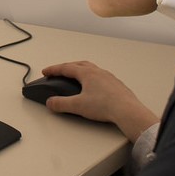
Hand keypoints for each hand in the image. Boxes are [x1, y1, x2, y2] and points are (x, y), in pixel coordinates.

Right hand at [42, 61, 158, 141]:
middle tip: (60, 71)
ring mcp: (109, 78)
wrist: (128, 111)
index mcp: (87, 73)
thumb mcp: (77, 106)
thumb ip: (61, 104)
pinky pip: (102, 76)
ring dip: (81, 70)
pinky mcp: (117, 85)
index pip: (66, 68)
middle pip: (79, 64)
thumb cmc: (105, 106)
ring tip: (77, 76)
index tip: (46, 71)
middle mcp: (98, 72)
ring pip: (92, 69)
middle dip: (67, 66)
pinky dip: (93, 77)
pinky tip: (95, 86)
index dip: (53, 69)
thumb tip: (51, 103)